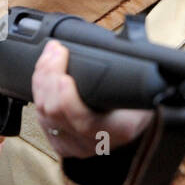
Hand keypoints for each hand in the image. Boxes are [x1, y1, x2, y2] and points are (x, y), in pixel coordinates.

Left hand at [32, 40, 152, 158]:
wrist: (134, 127)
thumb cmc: (141, 105)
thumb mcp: (145, 91)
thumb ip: (135, 73)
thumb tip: (129, 39)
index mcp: (117, 131)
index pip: (83, 121)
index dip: (67, 98)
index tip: (64, 75)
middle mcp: (92, 143)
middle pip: (55, 112)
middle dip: (50, 75)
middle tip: (56, 50)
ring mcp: (74, 146)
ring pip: (43, 113)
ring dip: (42, 79)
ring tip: (50, 54)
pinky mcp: (60, 144)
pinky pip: (40, 118)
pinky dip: (38, 92)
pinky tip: (43, 73)